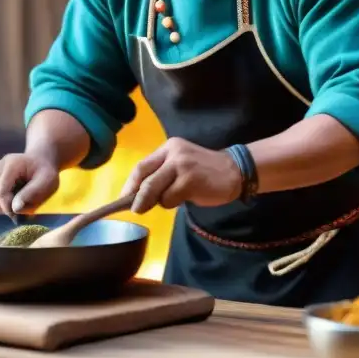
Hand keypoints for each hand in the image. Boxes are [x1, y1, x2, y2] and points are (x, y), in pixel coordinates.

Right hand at [0, 153, 59, 217]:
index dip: (8, 209)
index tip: (19, 217)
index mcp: (12, 164)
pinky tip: (6, 201)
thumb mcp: (47, 182)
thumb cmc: (44, 174)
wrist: (39, 162)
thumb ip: (32, 193)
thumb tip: (15, 208)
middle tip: (17, 216)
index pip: (1, 192)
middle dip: (2, 211)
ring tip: (14, 205)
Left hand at [120, 138, 243, 213]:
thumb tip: (136, 196)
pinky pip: (170, 199)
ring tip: (176, 198)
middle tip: (136, 210)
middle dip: (138, 197)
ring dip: (161, 201)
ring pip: (155, 190)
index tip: (123, 199)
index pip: (142, 166)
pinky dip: (173, 204)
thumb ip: (161, 175)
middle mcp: (173, 153)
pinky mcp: (190, 180)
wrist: (235, 171)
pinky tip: (188, 198)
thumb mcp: (180, 166)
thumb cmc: (205, 172)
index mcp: (168, 147)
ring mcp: (181, 165)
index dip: (130, 184)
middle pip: (145, 178)